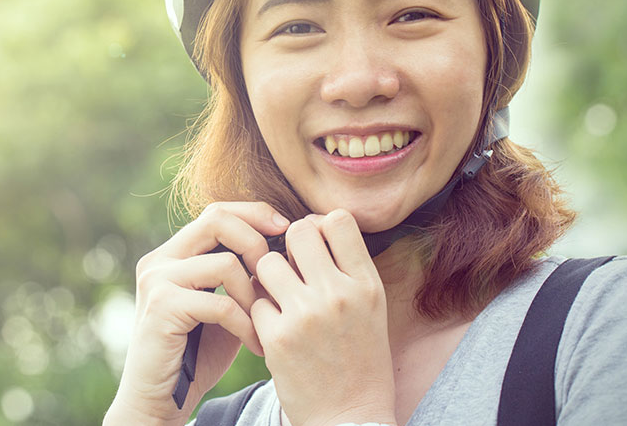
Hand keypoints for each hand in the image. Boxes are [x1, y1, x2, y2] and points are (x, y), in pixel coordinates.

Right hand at [104, 202, 290, 424]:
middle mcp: (160, 258)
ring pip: (225, 262)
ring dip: (255, 294)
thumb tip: (284, 248)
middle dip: (257, 242)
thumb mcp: (224, 303)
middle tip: (277, 273)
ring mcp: (157, 280)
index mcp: (174, 252)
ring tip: (266, 321)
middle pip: (217, 219)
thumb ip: (242, 275)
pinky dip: (246, 324)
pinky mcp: (162, 306)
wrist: (159, 399)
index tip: (285, 228)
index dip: (254, 214)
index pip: (217, 212)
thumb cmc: (196, 353)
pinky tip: (255, 344)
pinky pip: (221, 303)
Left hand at [251, 209, 396, 425]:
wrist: (350, 418)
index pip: (338, 220)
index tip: (315, 244)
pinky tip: (273, 327)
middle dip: (288, 245)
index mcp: (366, 284)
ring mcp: (306, 315)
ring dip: (268, 277)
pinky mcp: (277, 338)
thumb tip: (314, 225)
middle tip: (291, 268)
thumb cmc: (360, 359)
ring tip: (279, 297)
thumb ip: (347, 267)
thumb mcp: (371, 308)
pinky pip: (254, 301)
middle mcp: (338, 294)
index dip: (319, 225)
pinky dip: (259, 312)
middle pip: (298, 231)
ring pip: (267, 262)